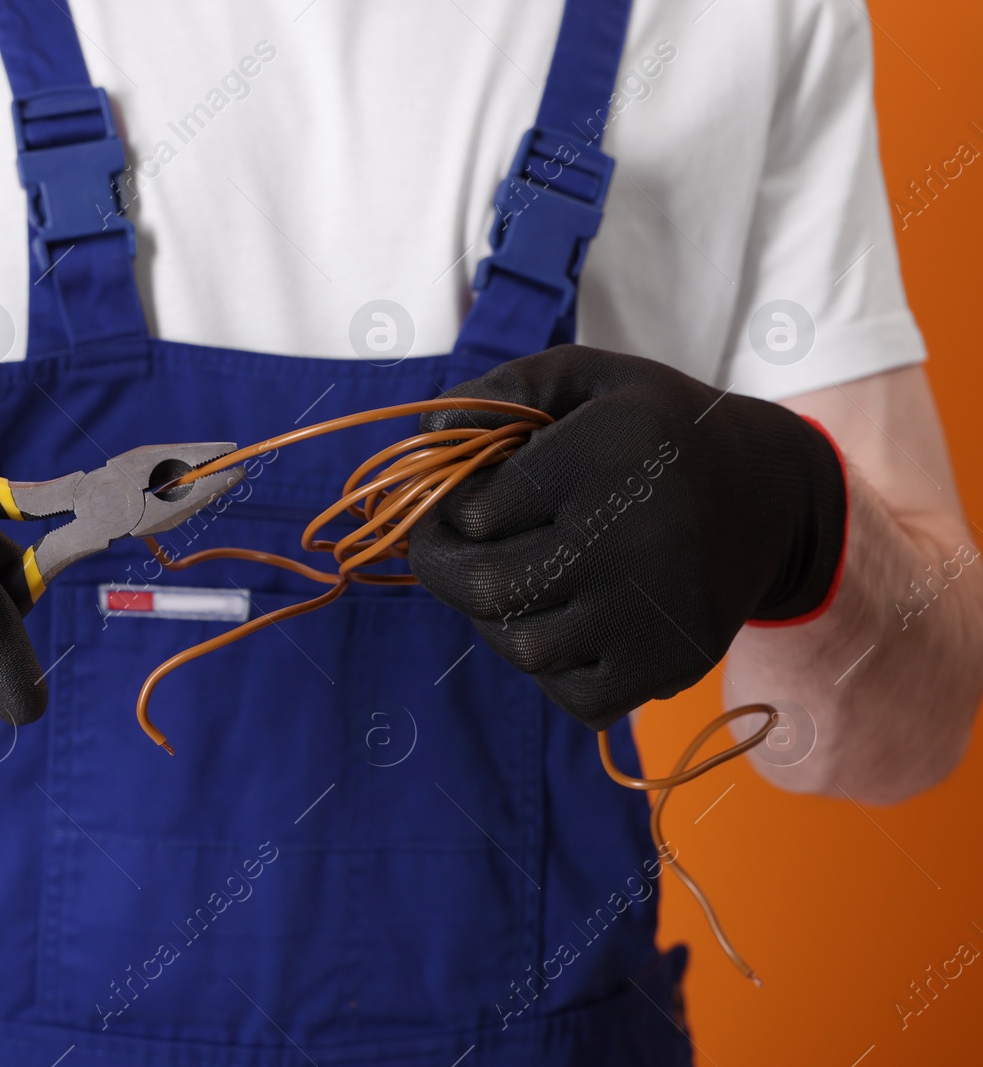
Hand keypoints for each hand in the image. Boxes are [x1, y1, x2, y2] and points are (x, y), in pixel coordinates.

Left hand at [408, 345, 846, 728]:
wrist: (771, 492)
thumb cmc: (651, 430)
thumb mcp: (583, 377)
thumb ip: (501, 391)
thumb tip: (433, 433)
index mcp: (613, 451)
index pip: (480, 509)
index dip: (452, 506)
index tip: (463, 498)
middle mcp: (641, 535)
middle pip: (491, 588)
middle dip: (447, 568)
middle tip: (448, 548)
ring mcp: (661, 609)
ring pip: (525, 647)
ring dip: (497, 618)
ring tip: (515, 577)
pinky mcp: (677, 663)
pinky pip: (576, 697)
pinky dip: (552, 666)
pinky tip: (565, 619)